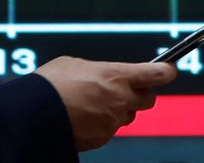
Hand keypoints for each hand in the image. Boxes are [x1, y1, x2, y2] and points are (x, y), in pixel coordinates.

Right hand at [34, 57, 176, 151]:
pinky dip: (101, 122)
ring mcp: (113, 122)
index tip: (169, 69)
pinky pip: (110, 128)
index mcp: (116, 75)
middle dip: (140, 92)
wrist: (34, 114)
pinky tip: (83, 115)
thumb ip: (98, 70)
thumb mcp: (75, 64)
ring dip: (119, 108)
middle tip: (125, 87)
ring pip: (127, 115)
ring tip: (92, 101)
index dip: (166, 70)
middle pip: (148, 98)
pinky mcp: (103, 138)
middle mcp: (120, 100)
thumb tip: (104, 76)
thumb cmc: (51, 84)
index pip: (156, 74)